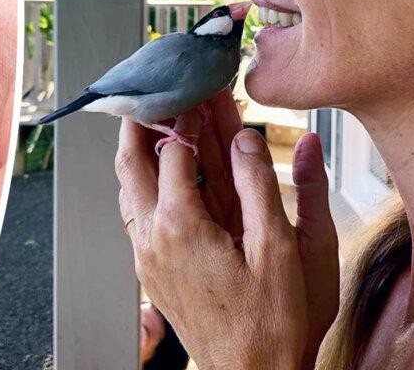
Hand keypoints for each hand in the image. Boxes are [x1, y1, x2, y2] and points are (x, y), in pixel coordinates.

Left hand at [115, 91, 338, 369]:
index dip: (190, 113)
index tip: (203, 90)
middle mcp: (153, 235)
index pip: (173, 147)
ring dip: (141, 149)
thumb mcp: (284, 250)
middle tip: (158, 89)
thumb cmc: (273, 324)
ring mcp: (147, 253)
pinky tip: (166, 173)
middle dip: (144, 119)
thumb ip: (264, 186)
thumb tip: (249, 137)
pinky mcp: (151, 268)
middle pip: (131, 159)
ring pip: (128, 185)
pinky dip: (147, 180)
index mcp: (182, 225)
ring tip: (158, 120)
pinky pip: (138, 210)